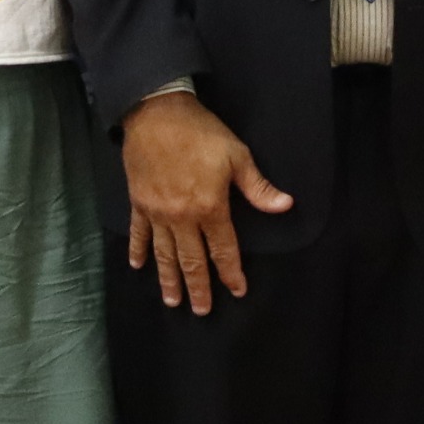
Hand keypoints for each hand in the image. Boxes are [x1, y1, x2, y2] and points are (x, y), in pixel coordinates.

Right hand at [124, 90, 291, 313]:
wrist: (156, 113)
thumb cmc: (202, 132)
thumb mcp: (237, 156)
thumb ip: (258, 187)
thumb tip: (285, 205)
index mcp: (209, 207)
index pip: (223, 249)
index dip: (230, 272)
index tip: (237, 291)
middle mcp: (182, 217)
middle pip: (191, 260)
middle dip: (198, 287)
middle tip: (201, 311)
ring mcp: (157, 211)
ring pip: (164, 253)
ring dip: (168, 279)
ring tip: (172, 301)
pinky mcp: (139, 202)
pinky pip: (139, 232)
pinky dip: (139, 250)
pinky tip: (138, 266)